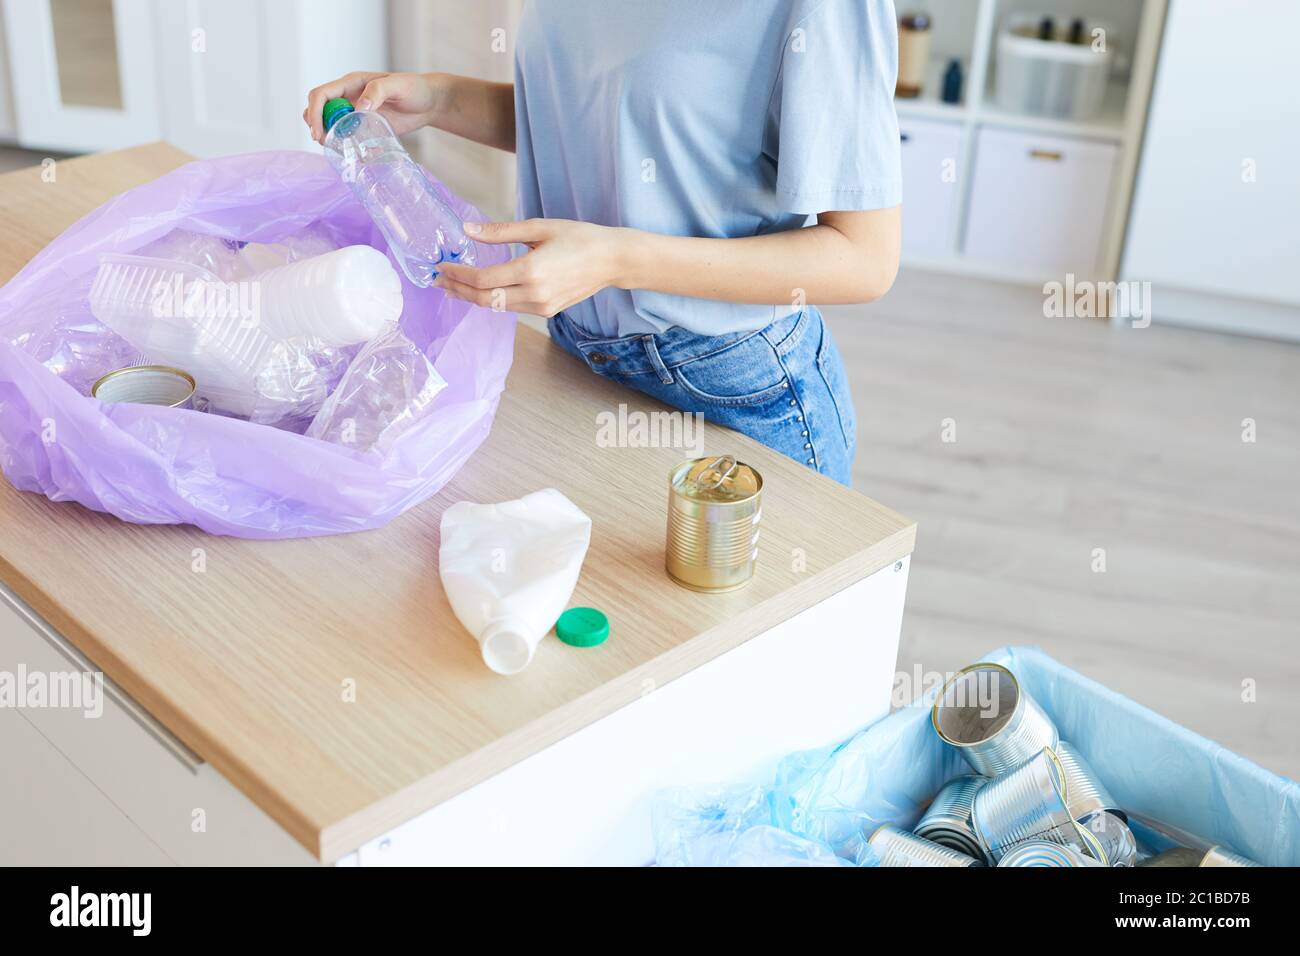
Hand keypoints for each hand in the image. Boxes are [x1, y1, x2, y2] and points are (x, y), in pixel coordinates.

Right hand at [304, 71, 440, 142]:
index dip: (314, 112)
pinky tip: (351, 154)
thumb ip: (378, 91)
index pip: (321, 95)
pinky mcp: (365, 127)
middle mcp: (349, 97)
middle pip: (319, 109)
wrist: (429, 103)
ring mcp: (356, 113)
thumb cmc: (415, 88)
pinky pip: (347, 136)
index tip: (318, 132)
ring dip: (327, 135)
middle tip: (324, 143)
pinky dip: (344, 145)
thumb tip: (359, 107)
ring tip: (335, 149)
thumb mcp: (398, 85)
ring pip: (330, 123)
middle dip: (316, 125)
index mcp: (352, 84)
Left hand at [434, 219, 628, 317]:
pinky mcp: (547, 311)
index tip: (441, 267)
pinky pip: (511, 308)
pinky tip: (482, 290)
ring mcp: (541, 306)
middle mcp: (534, 294)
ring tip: (454, 286)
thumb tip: (468, 230)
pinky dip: (493, 300)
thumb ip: (501, 232)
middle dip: (458, 290)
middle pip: (484, 299)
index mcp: (531, 271)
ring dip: (473, 297)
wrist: (611, 261)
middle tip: (438, 281)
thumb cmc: (579, 238)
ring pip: (496, 307)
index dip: (458, 275)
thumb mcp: (539, 227)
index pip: (483, 280)